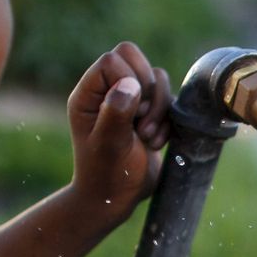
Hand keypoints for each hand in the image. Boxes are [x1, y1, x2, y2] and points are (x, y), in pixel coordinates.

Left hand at [66, 42, 171, 218]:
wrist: (117, 199)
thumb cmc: (107, 175)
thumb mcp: (109, 145)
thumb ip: (116, 112)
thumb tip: (130, 84)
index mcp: (88, 94)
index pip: (113, 59)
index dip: (130, 78)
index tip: (132, 111)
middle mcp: (106, 91)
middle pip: (135, 56)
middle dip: (149, 88)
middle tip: (141, 118)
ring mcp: (128, 100)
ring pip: (156, 77)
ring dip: (160, 107)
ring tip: (146, 137)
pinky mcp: (148, 111)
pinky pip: (168, 97)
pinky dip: (167, 119)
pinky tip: (155, 143)